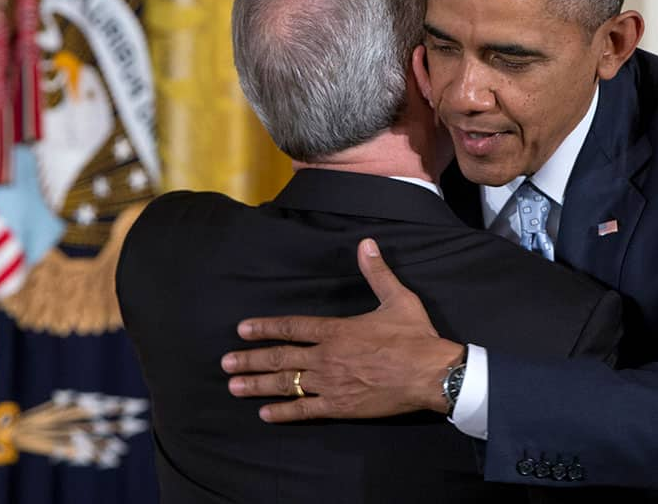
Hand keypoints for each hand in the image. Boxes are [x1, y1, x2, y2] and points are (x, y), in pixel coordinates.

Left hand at [221, 238, 463, 421]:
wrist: (431, 373)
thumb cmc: (415, 336)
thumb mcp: (397, 298)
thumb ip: (377, 272)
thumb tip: (367, 243)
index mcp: (336, 330)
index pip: (291, 327)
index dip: (264, 328)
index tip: (242, 330)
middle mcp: (327, 357)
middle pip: (281, 358)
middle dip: (250, 360)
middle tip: (225, 363)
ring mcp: (331, 383)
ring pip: (287, 384)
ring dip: (258, 385)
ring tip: (234, 386)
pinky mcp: (341, 406)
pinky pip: (306, 410)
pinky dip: (285, 412)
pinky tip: (266, 414)